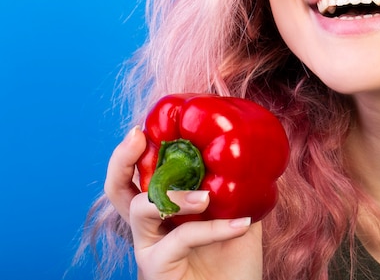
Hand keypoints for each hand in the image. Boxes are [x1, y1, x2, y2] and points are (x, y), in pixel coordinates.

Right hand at [104, 127, 262, 279]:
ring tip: (208, 195)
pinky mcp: (156, 269)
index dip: (136, 150)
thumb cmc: (234, 265)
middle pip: (117, 189)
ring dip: (176, 195)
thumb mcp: (238, 218)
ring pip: (142, 209)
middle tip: (138, 136)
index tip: (147, 126)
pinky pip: (181, 238)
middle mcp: (149, 228)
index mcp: (164, 211)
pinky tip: (241, 224)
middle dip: (121, 158)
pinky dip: (214, 228)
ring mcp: (149, 248)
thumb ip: (236, 191)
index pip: (139, 176)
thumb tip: (250, 156)